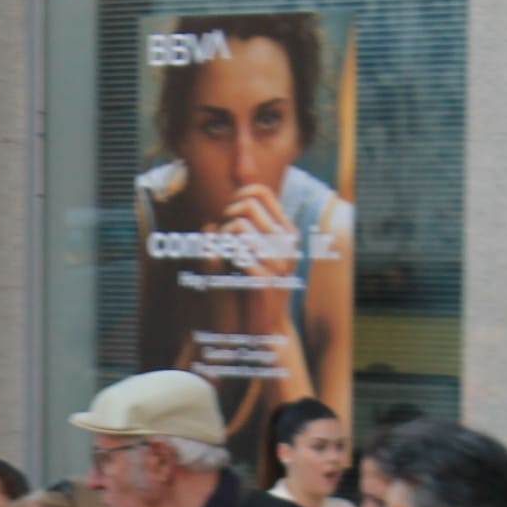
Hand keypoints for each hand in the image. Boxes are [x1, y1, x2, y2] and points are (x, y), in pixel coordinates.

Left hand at [214, 184, 302, 335]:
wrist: (257, 331)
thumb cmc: (244, 287)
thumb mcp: (243, 249)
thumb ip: (240, 218)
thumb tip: (239, 175)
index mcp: (283, 231)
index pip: (258, 193)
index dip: (234, 200)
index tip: (227, 222)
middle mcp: (285, 242)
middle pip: (245, 207)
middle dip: (225, 221)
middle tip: (222, 244)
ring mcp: (278, 260)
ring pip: (237, 227)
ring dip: (221, 240)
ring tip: (223, 259)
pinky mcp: (265, 279)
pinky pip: (236, 253)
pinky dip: (222, 259)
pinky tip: (224, 273)